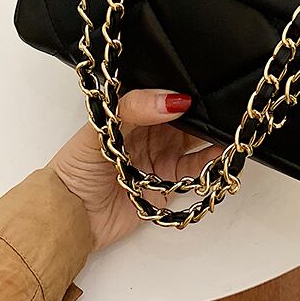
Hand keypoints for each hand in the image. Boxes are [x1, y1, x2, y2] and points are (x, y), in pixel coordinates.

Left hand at [48, 90, 220, 249]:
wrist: (70, 218)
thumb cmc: (75, 168)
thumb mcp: (100, 129)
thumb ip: (133, 109)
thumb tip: (172, 100)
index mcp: (131, 113)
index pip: (162, 95)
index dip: (182, 88)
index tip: (203, 82)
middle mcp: (149, 132)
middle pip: (183, 116)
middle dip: (202, 109)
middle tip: (223, 101)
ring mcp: (160, 157)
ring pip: (194, 140)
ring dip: (211, 134)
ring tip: (230, 125)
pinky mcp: (169, 183)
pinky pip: (196, 169)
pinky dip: (212, 161)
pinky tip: (222, 151)